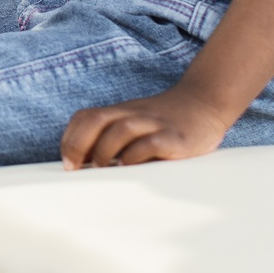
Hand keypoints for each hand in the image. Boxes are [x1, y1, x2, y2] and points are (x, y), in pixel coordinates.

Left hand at [59, 86, 231, 168]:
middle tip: (75, 169)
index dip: (70, 138)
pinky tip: (131, 168)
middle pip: (97, 119)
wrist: (205, 103)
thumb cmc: (164, 123)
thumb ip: (114, 138)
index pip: (85, 117)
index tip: (68, 163)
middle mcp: (134, 114)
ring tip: (102, 169)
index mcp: (121, 112)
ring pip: (121, 128)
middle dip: (79, 144)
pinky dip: (135, 156)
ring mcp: (154, 124)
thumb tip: (85, 168)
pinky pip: (150, 144)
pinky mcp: (175, 138)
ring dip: (105, 150)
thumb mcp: (135, 124)